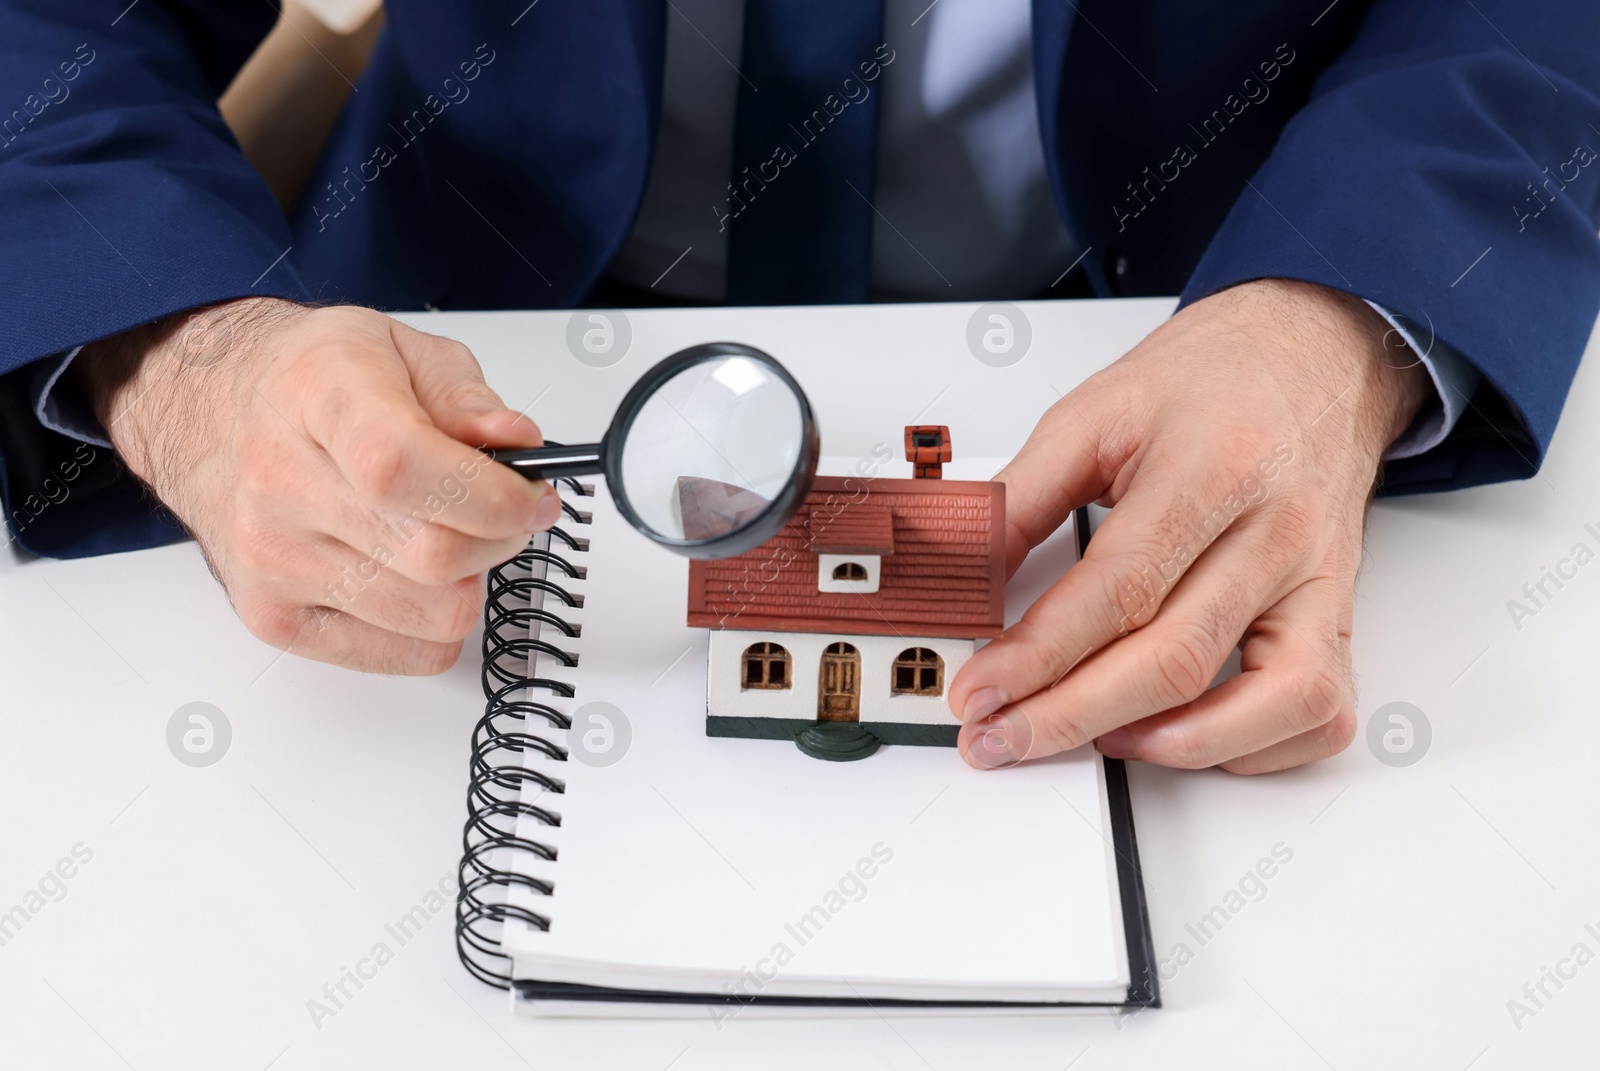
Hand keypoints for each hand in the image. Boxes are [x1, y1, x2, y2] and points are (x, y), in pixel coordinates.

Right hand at [75, 298, 556, 673]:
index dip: (491, 495)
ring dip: (470, 581)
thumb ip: (467, 397)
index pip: (404, 468)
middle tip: (506, 512)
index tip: (532, 497)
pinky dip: (438, 624)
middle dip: (501, 537)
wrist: (208, 413)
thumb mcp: (398, 350)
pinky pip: (408, 655)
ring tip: (452, 536)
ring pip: (433, 616)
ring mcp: (272, 561)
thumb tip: (518, 443)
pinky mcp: (276, 619)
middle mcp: (281, 484)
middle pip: (434, 555)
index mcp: (318, 399)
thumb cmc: (307, 382)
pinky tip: (417, 574)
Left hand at [947, 279, 1432, 772]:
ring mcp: (1318, 578)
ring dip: (1171, 745)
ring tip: (1094, 738)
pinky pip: (1320, 711)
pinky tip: (1182, 735)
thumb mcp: (1096, 411)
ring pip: (1268, 701)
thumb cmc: (1211, 379)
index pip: (1118, 590)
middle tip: (1000, 735)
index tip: (980, 690)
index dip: (1038, 655)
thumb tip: (965, 575)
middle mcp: (1277, 530)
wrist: (1315, 350)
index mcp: (1211, 467)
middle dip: (1071, 716)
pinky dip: (1253, 748)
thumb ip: (1022, 497)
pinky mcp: (1338, 612)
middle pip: (1176, 658)